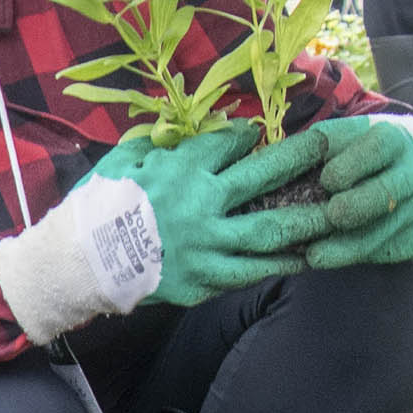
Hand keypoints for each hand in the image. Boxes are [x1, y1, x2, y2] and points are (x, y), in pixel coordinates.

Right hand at [94, 125, 333, 302]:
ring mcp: (207, 246)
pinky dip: (276, 265)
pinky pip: (249, 272)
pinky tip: (299, 259)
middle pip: (264, 176)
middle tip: (330, 147)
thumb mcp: (120, 162)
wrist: (77, 265)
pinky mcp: (203, 280)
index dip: (249, 136)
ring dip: (305, 221)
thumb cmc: (95, 208)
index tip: (260, 133)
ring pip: (269, 231)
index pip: (229, 144)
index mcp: (181, 170)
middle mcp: (203, 205)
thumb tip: (181, 133)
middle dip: (300, 158)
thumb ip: (156, 145)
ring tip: (335, 214)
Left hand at [302, 117, 412, 267]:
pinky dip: (365, 257)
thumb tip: (257, 164)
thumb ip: (307, 149)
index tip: (328, 180)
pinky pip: (397, 249)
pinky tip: (335, 259)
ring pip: (390, 228)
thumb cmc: (353, 152)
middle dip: (356, 207)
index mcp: (391, 138)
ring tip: (316, 255)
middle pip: (388, 192)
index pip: (378, 148)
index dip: (353, 165)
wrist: (406, 167)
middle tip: (329, 216)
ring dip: (352, 245)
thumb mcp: (336, 139)